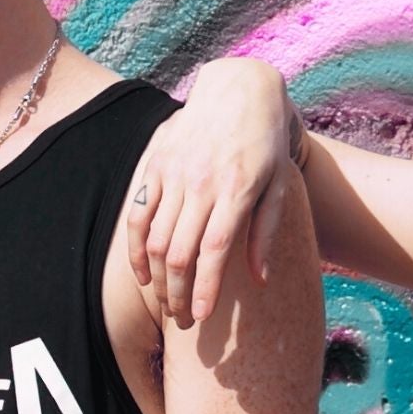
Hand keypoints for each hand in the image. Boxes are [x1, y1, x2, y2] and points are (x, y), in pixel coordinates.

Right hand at [126, 60, 296, 327]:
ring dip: (157, 279)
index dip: (206, 289)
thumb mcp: (279, 187)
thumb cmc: (265, 145)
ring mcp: (173, 173)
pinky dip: (133, 249)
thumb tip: (260, 280)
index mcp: (236, 190)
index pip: (214, 251)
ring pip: (154, 239)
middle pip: (179, 252)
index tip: (201, 318)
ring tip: (167, 304)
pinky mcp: (155, 165)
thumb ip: (266, 233)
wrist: (239, 92)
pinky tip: (141, 276)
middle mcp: (201, 183)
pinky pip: (136, 214)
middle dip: (179, 294)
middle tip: (184, 321)